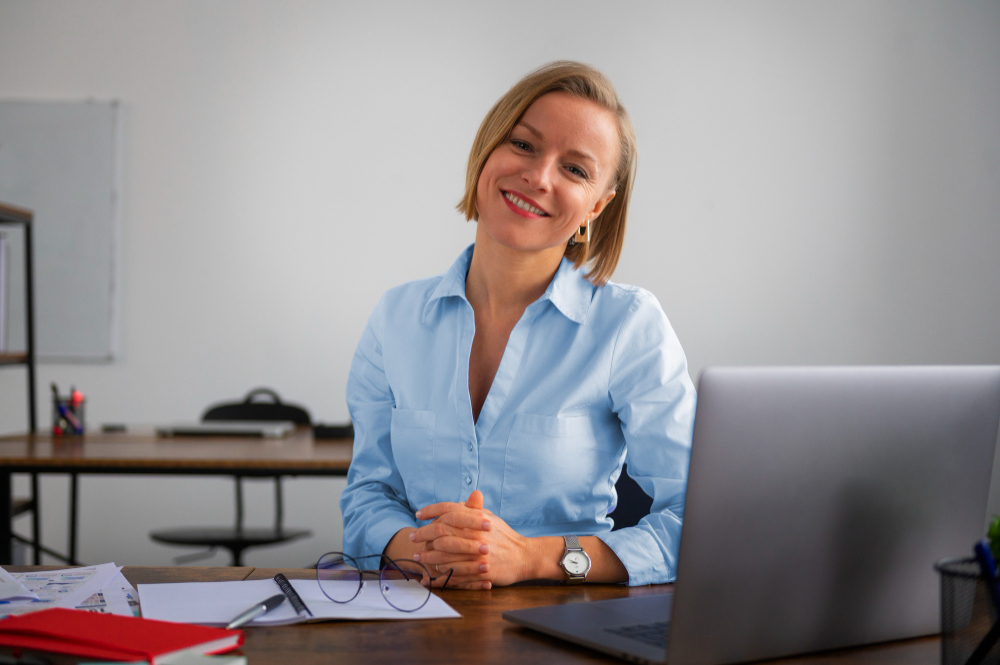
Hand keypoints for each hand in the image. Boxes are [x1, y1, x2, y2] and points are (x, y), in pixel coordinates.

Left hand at [410, 490, 531, 588]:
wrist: (524, 556)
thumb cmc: (505, 536)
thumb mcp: (490, 518)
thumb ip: (473, 509)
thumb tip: (458, 502)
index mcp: (477, 519)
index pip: (448, 509)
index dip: (431, 510)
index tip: (418, 514)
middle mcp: (476, 535)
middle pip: (441, 532)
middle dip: (423, 535)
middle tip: (412, 537)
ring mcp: (477, 555)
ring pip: (445, 555)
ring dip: (428, 557)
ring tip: (419, 557)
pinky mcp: (480, 572)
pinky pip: (454, 575)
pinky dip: (440, 575)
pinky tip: (432, 574)